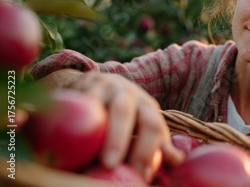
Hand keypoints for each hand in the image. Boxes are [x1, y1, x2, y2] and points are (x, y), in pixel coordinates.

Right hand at [64, 71, 183, 180]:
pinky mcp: (80, 86)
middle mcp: (127, 93)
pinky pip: (74, 102)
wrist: (101, 83)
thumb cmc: (128, 114)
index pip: (152, 125)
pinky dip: (70, 117)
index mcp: (147, 106)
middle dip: (118, 138)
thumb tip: (178, 162)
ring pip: (96, 105)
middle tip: (110, 164)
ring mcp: (102, 87)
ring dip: (87, 127)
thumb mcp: (144, 124)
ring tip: (84, 151)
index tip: (142, 175)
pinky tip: (62, 136)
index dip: (148, 151)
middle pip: (124, 112)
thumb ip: (157, 143)